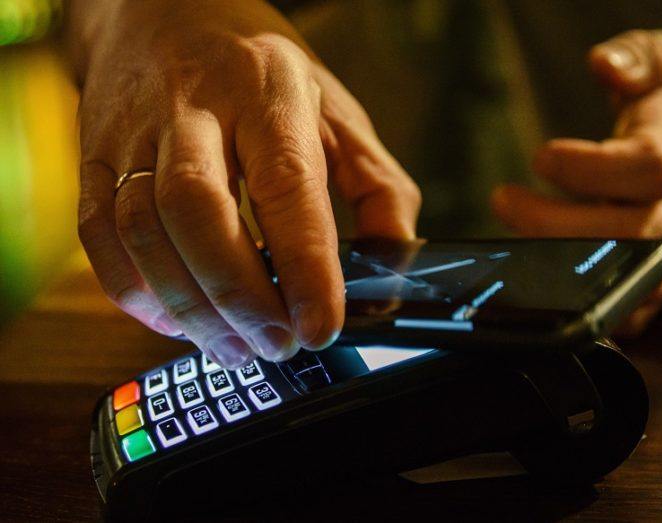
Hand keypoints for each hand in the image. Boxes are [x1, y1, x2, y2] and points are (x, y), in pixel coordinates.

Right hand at [68, 0, 420, 365]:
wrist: (162, 12)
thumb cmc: (259, 72)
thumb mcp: (335, 111)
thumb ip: (375, 185)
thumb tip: (394, 258)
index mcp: (267, 92)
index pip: (286, 185)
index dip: (305, 266)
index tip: (321, 327)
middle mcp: (194, 108)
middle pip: (200, 210)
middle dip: (240, 296)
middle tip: (277, 346)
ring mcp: (133, 133)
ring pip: (143, 231)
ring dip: (191, 308)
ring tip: (236, 350)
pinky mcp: (93, 158)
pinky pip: (99, 238)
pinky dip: (137, 294)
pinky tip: (178, 321)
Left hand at [492, 30, 661, 333]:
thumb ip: (639, 55)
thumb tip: (603, 62)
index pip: (648, 168)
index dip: (591, 168)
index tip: (541, 155)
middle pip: (628, 233)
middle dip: (555, 222)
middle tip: (502, 199)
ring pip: (624, 278)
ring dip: (557, 266)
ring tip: (509, 234)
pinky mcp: (656, 280)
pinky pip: (628, 312)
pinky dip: (584, 309)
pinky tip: (539, 288)